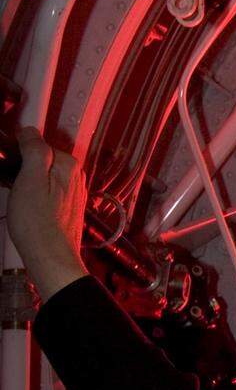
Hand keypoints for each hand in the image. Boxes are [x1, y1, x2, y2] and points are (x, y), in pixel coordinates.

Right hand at [6, 127, 87, 301]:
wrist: (51, 258)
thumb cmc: (37, 221)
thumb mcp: (30, 178)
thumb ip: (35, 150)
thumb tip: (30, 130)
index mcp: (67, 165)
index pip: (37, 144)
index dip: (17, 153)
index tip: (6, 165)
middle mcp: (75, 177)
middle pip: (41, 161)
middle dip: (22, 168)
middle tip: (10, 184)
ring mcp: (72, 193)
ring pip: (43, 177)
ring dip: (26, 182)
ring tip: (17, 198)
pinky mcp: (66, 208)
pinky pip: (46, 192)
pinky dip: (33, 195)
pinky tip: (25, 207)